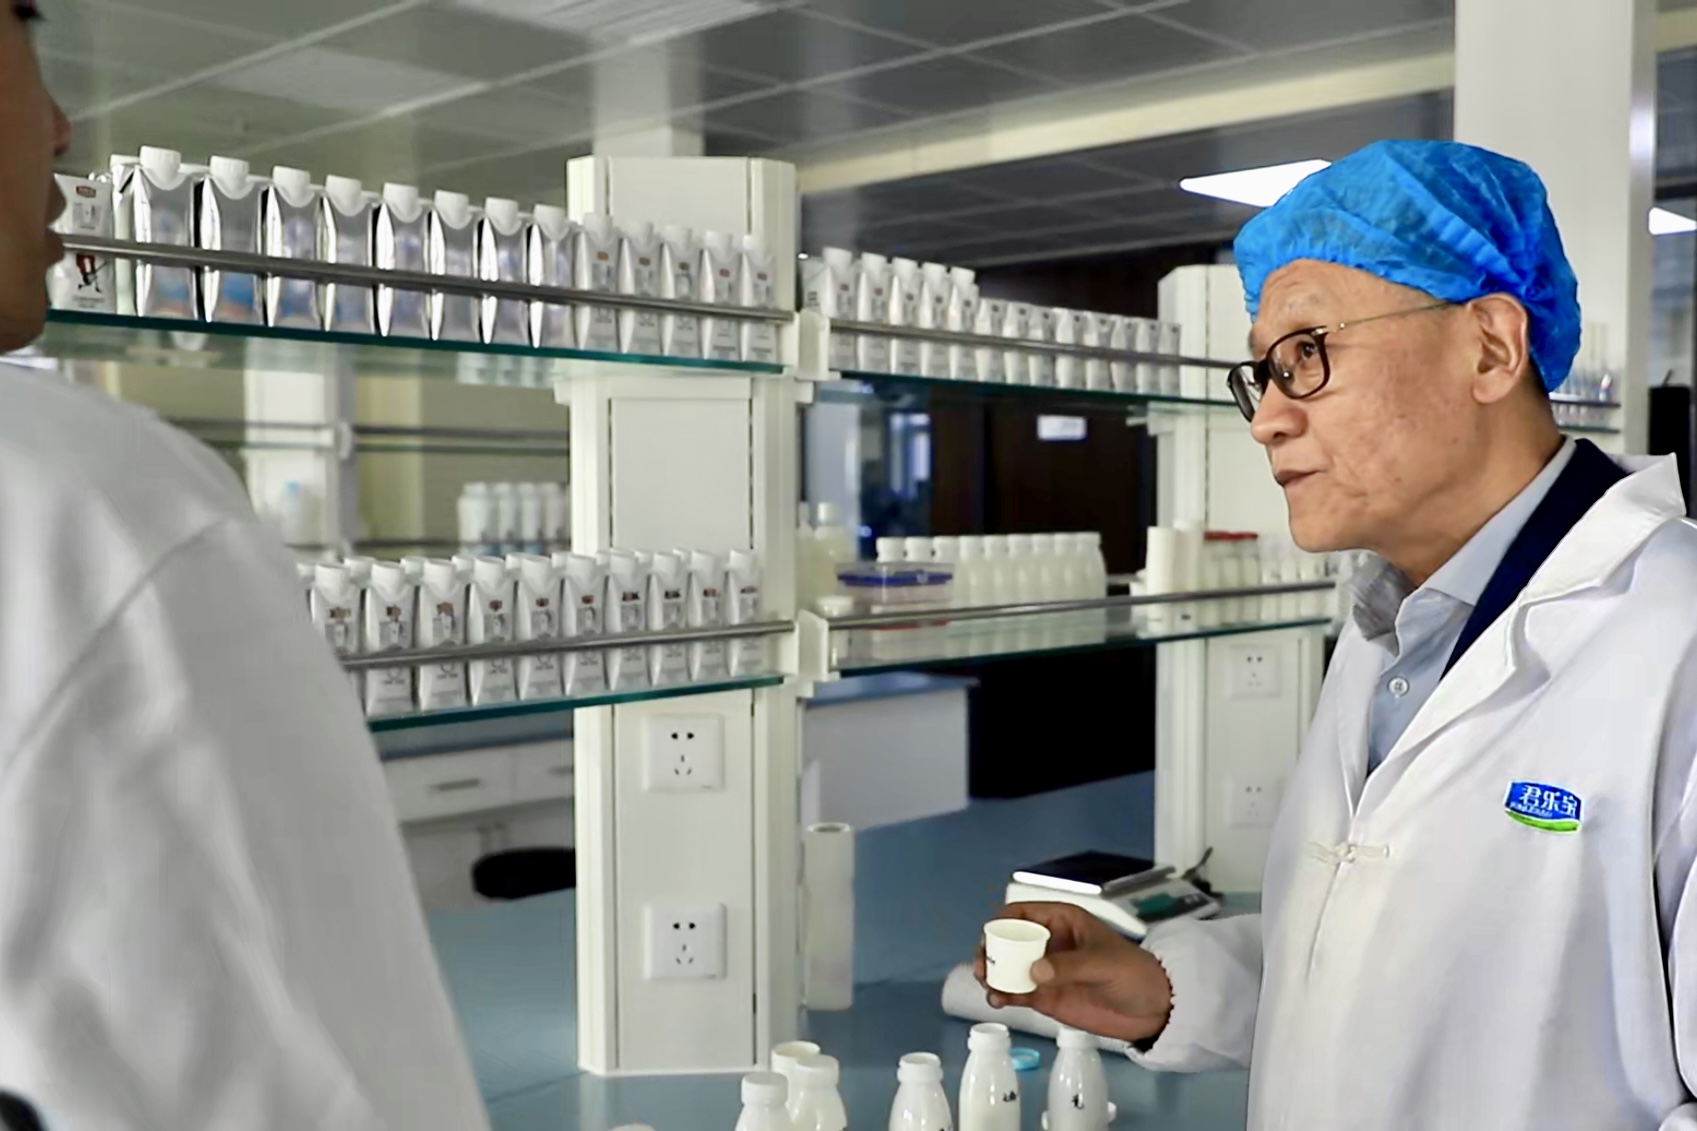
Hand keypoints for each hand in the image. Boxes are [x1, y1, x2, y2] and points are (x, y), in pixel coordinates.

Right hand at [974, 902, 1172, 1043]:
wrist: (1153, 1009)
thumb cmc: (1133, 973)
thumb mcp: (1104, 963)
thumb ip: (1069, 966)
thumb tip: (1034, 971)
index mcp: (1061, 920)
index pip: (1021, 913)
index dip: (1001, 923)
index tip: (992, 940)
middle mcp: (1047, 942)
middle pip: (1006, 941)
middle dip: (991, 951)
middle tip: (985, 968)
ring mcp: (1044, 971)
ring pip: (1007, 968)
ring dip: (993, 975)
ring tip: (990, 988)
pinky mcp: (1045, 996)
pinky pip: (1016, 993)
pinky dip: (1003, 995)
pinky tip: (998, 1001)